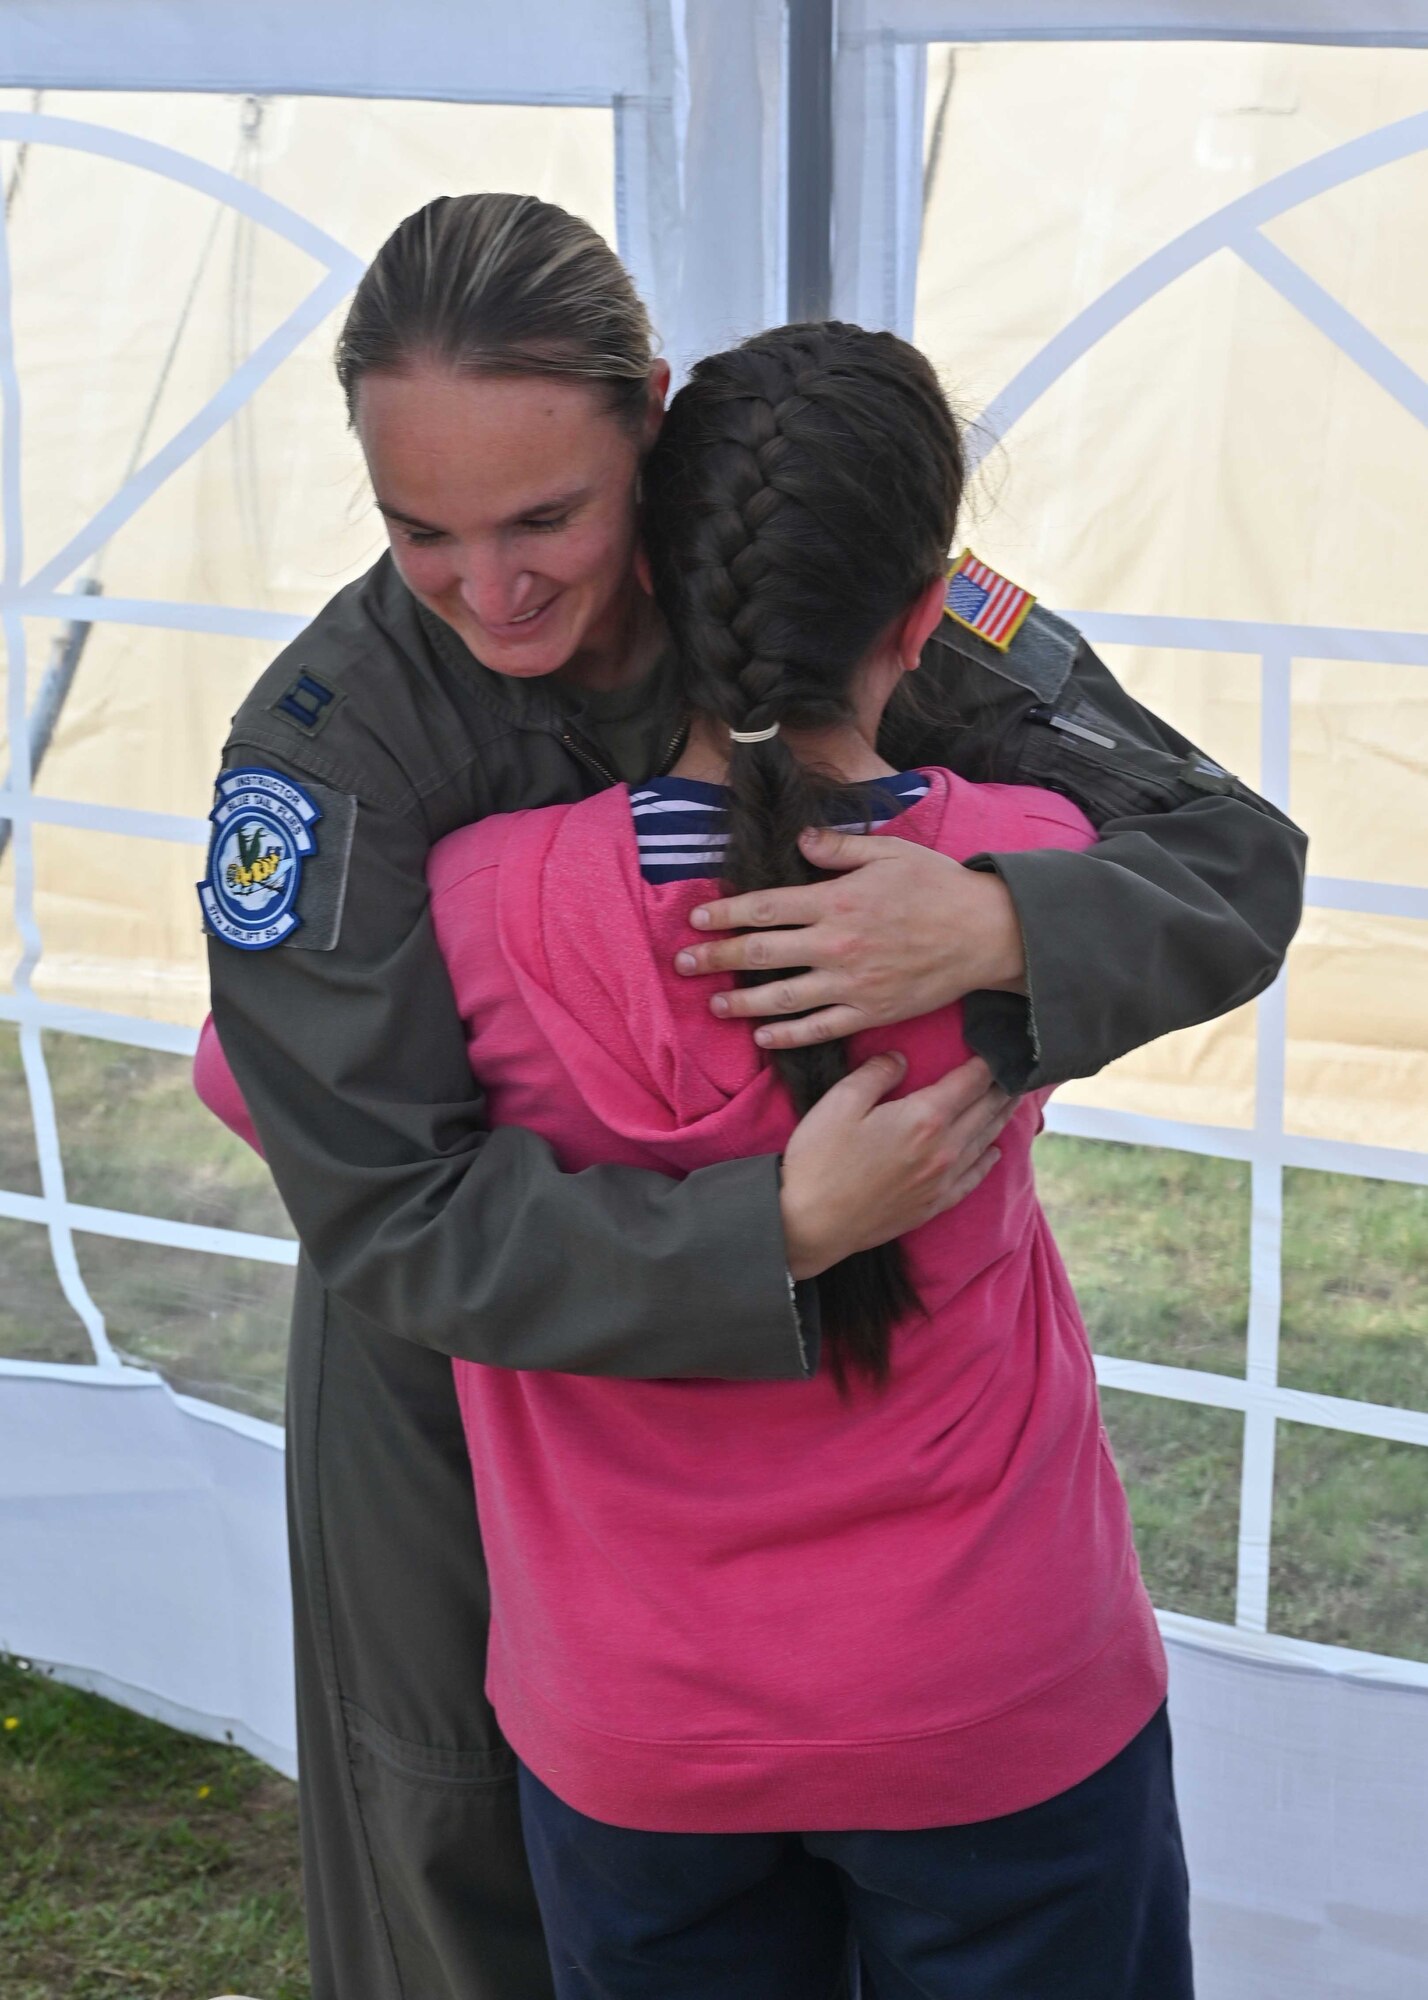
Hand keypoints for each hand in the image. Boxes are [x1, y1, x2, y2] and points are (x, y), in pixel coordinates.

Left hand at [674, 827, 1026, 1052]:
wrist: (986, 934)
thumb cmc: (938, 886)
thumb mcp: (889, 852)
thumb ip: (839, 847)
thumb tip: (799, 842)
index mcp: (837, 901)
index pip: (766, 908)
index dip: (727, 915)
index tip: (698, 920)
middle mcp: (837, 944)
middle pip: (762, 955)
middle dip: (717, 958)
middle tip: (684, 963)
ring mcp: (852, 984)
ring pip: (783, 998)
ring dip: (742, 1003)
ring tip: (714, 1004)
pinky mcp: (871, 1012)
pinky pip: (819, 1029)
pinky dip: (787, 1036)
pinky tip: (762, 1036)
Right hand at [778, 1052, 1014, 1280]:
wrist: (810, 1224)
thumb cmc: (820, 1159)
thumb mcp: (840, 1102)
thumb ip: (877, 1073)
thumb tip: (902, 1058)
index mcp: (924, 1118)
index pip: (970, 1082)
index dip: (988, 1061)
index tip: (1000, 1047)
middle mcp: (945, 1149)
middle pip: (986, 1110)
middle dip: (1003, 1087)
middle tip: (1019, 1069)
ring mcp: (942, 1181)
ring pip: (985, 1142)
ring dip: (1001, 1118)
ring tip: (1012, 1100)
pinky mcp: (933, 1205)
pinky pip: (973, 1179)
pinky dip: (988, 1161)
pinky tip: (994, 1152)